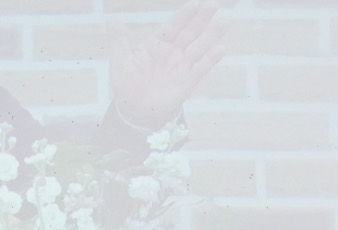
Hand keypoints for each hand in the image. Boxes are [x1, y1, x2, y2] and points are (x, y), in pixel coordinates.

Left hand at [109, 1, 225, 127]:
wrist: (134, 110)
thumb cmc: (127, 84)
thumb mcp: (120, 61)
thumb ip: (118, 40)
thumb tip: (113, 19)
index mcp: (157, 44)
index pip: (173, 26)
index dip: (184, 16)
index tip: (195, 4)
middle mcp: (172, 52)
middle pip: (190, 32)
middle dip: (202, 19)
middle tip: (213, 5)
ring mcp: (181, 66)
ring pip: (199, 47)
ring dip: (212, 35)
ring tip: (225, 22)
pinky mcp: (186, 83)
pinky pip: (200, 69)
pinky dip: (210, 59)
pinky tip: (221, 48)